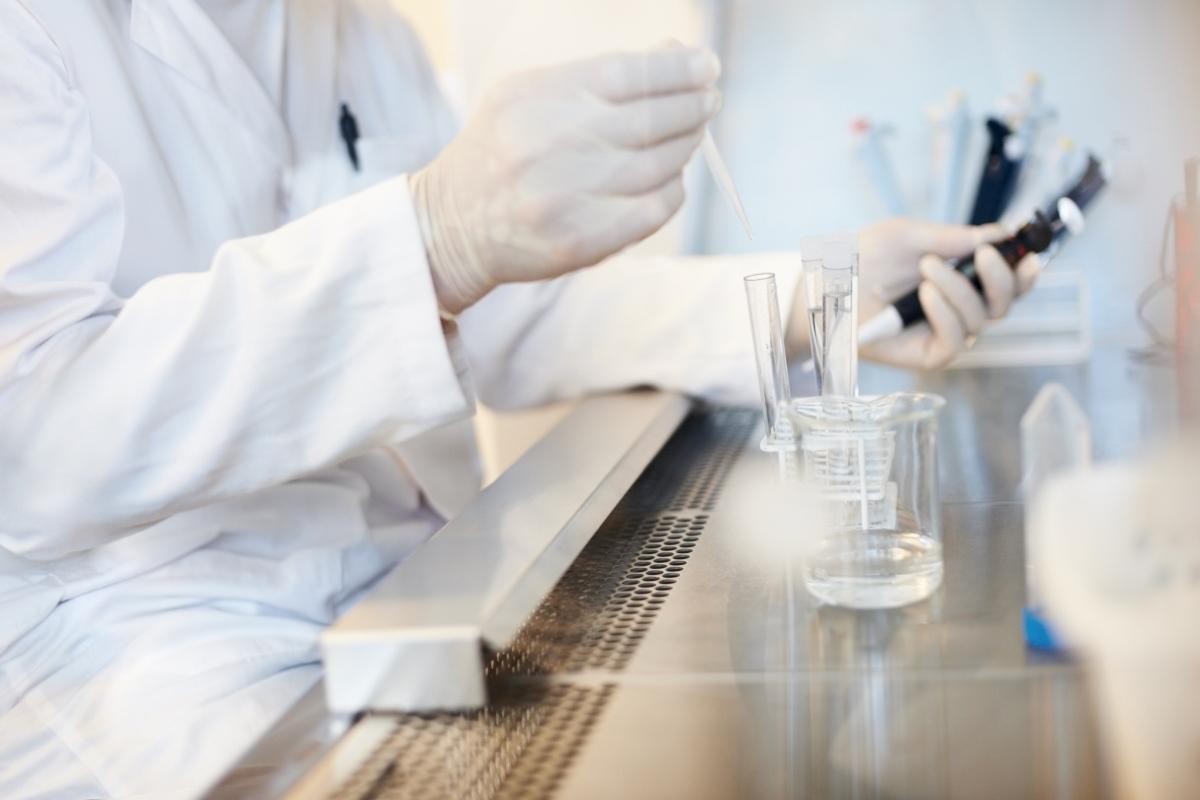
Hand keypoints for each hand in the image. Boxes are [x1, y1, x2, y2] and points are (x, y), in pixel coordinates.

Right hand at [410, 47, 721, 313]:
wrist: (452, 224)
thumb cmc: (503, 151)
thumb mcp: (530, 96)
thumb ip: (596, 79)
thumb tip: (675, 58)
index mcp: (537, 97)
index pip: (628, 74)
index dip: (677, 68)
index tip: (706, 65)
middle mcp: (551, 144)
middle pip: (650, 119)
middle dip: (693, 106)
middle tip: (709, 99)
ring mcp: (567, 196)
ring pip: (659, 164)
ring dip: (687, 145)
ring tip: (693, 133)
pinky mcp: (581, 240)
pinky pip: (653, 209)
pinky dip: (672, 189)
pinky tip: (670, 178)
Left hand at [855, 219, 1041, 368]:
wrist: (828, 284)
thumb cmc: (864, 259)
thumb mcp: (910, 237)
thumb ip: (955, 237)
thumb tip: (1001, 233)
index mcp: (961, 279)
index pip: (1007, 282)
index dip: (1024, 272)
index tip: (1028, 256)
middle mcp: (959, 307)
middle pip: (1004, 303)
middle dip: (1000, 278)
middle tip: (984, 255)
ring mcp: (945, 332)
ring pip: (980, 318)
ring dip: (959, 288)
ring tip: (927, 267)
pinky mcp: (929, 354)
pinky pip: (956, 340)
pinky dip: (947, 314)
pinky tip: (926, 295)